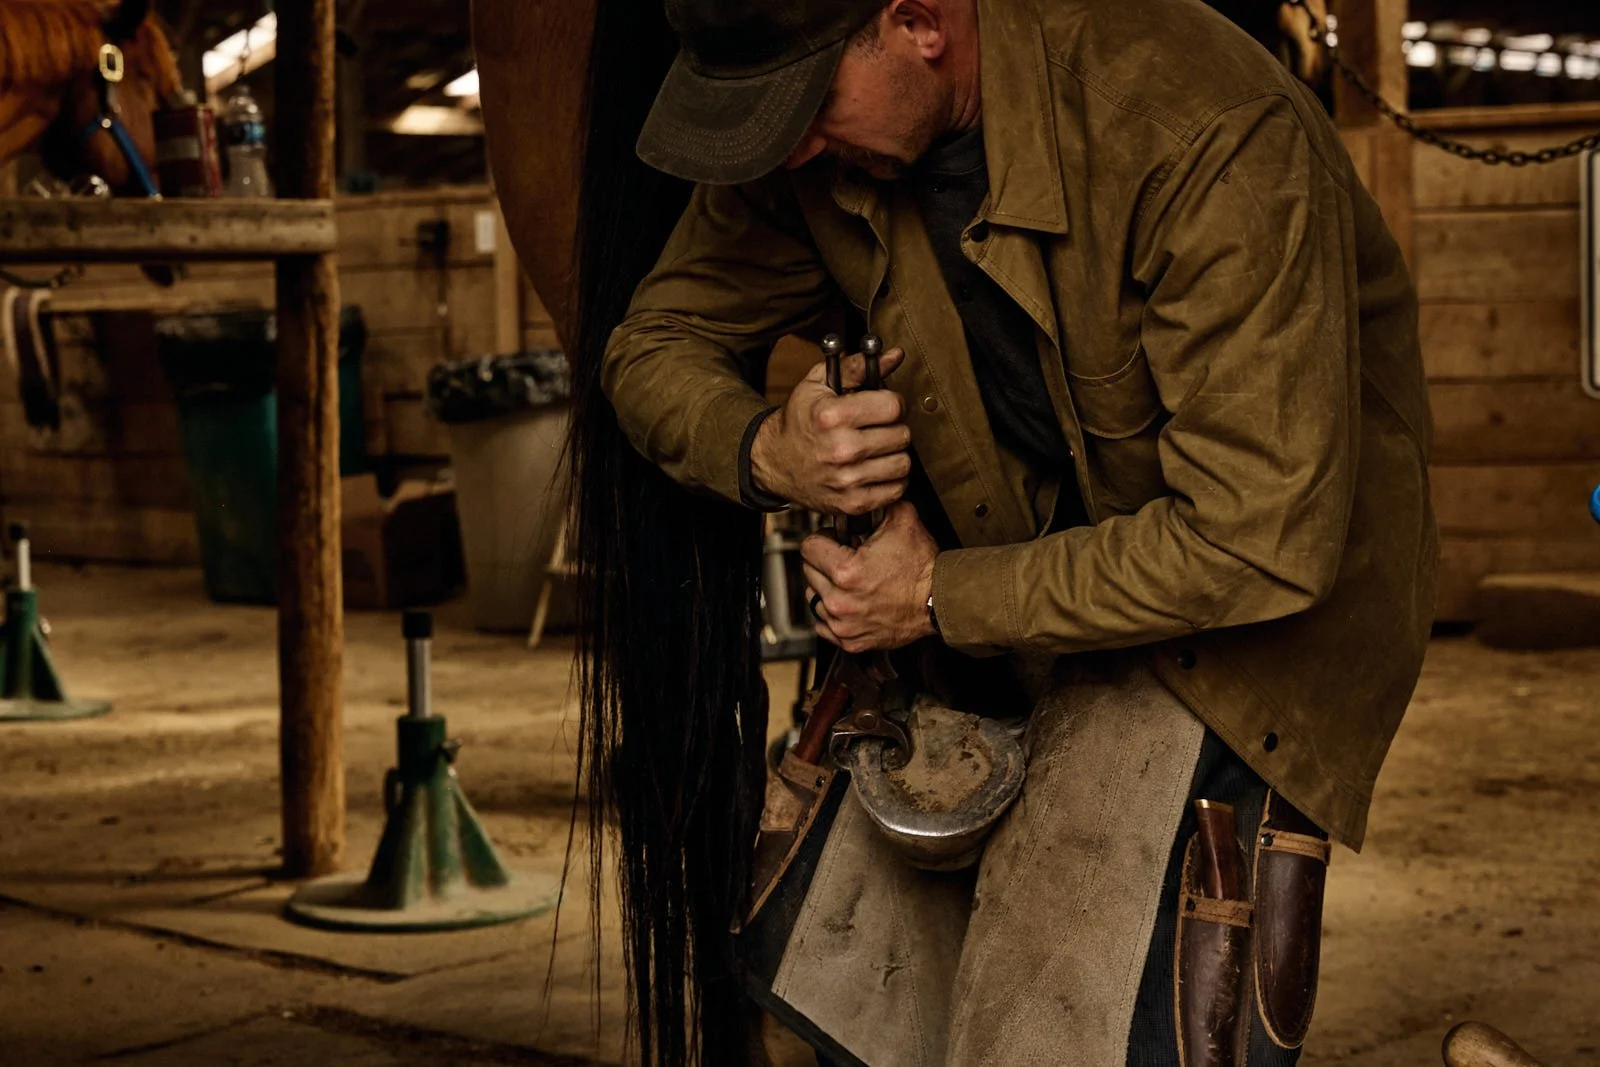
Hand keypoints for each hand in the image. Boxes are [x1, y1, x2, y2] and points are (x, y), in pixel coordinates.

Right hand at [750, 347, 910, 515]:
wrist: (774, 461)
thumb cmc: (799, 421)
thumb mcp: (819, 384)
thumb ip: (858, 367)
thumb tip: (895, 355)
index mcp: (833, 416)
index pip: (893, 406)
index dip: (893, 402)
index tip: (884, 406)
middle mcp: (841, 449)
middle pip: (902, 435)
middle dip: (894, 428)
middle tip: (878, 429)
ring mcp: (847, 480)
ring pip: (903, 463)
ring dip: (894, 455)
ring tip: (877, 449)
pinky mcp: (851, 502)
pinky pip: (895, 490)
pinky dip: (891, 480)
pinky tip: (875, 470)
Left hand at [802, 501, 937, 653]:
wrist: (941, 601)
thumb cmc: (923, 567)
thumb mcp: (902, 520)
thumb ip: (876, 503)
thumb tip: (863, 497)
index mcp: (847, 571)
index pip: (808, 547)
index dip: (823, 538)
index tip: (835, 540)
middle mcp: (841, 601)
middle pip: (808, 572)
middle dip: (825, 563)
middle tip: (847, 559)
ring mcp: (844, 624)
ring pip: (814, 599)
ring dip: (827, 588)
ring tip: (851, 581)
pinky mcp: (851, 641)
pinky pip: (824, 625)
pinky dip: (833, 614)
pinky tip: (851, 602)